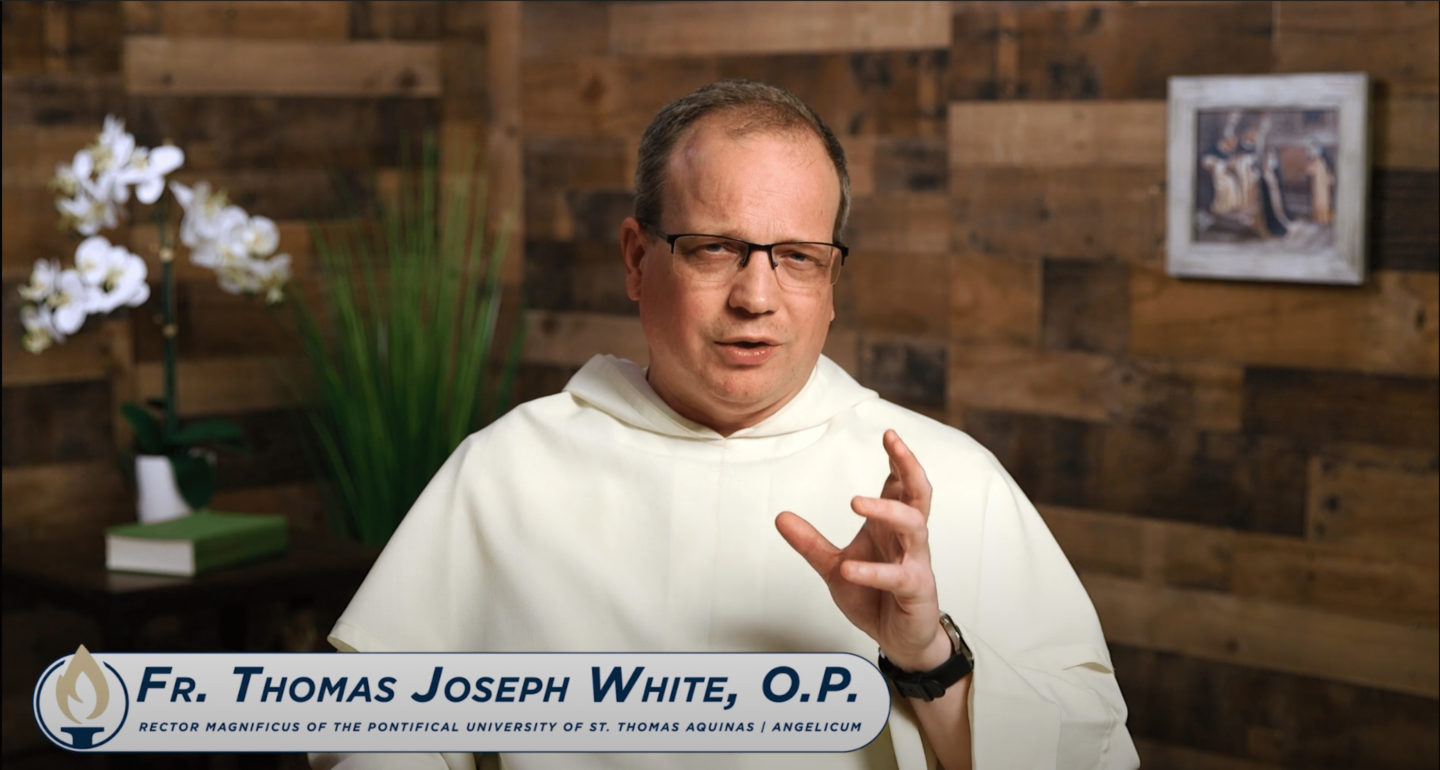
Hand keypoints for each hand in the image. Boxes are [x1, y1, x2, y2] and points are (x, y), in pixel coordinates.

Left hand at [776, 429, 948, 671]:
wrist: (900, 640)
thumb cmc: (875, 598)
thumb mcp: (834, 567)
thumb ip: (811, 543)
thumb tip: (780, 516)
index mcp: (890, 529)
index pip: (900, 485)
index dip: (898, 459)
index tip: (888, 434)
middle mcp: (908, 540)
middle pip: (918, 494)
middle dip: (909, 465)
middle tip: (894, 442)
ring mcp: (915, 564)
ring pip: (914, 526)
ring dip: (887, 510)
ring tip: (856, 502)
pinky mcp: (915, 591)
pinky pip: (898, 576)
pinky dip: (872, 571)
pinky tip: (849, 569)